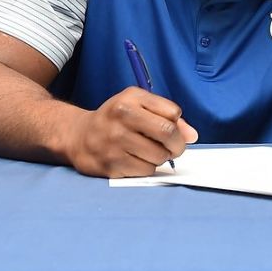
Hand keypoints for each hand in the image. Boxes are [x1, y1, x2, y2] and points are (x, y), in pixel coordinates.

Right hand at [64, 87, 198, 177]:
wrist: (80, 136)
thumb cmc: (116, 119)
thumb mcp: (139, 106)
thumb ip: (168, 117)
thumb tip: (192, 136)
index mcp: (131, 99)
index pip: (172, 113)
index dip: (178, 125)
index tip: (172, 129)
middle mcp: (121, 117)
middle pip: (168, 134)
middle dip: (177, 145)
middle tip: (173, 148)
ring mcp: (114, 141)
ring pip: (159, 156)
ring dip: (160, 158)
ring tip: (149, 152)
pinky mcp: (111, 164)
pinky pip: (145, 171)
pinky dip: (147, 168)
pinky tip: (136, 160)